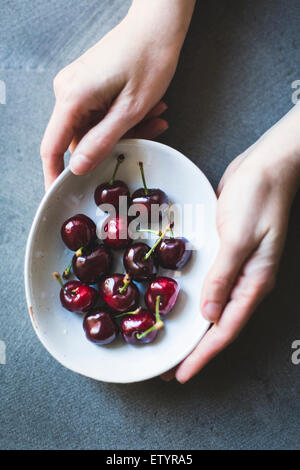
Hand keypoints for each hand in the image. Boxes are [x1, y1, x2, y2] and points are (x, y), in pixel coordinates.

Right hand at [41, 0, 194, 189]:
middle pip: (81, 139)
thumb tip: (78, 168)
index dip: (55, 176)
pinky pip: (101, 114)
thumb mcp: (130, 110)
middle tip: (146, 137)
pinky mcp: (89, 85)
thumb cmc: (148, 59)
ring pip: (96, 128)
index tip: (59, 195)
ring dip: (126, 129)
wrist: (157, 25)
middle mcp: (69, 91)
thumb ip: (102, 142)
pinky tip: (149, 110)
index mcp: (72, 97)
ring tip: (155, 116)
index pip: (52, 148)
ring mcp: (78, 87)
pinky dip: (124, 118)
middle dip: (114, 145)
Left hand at [162, 107, 299, 382]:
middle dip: (194, 349)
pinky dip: (194, 299)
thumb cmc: (258, 198)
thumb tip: (209, 315)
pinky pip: (208, 284)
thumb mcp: (239, 237)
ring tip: (168, 341)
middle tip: (166, 366)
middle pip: (218, 325)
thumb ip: (224, 276)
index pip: (225, 330)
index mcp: (254, 282)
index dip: (203, 356)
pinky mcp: (224, 253)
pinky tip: (177, 302)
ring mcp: (235, 267)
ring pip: (212, 307)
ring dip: (192, 327)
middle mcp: (245, 281)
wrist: (265, 166)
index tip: (180, 375)